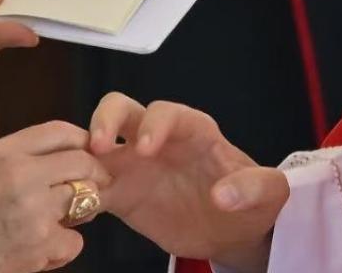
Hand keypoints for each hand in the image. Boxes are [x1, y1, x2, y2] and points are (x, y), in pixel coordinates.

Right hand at [0, 121, 108, 272]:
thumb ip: (18, 160)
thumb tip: (61, 158)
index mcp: (3, 152)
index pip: (60, 131)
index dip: (82, 141)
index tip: (89, 152)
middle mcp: (22, 175)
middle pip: (82, 163)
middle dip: (95, 175)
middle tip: (97, 186)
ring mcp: (34, 210)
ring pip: (86, 200)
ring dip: (82, 212)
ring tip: (64, 220)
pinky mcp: (41, 244)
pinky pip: (75, 241)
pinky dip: (64, 248)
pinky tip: (43, 250)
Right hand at [88, 93, 287, 272]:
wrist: (235, 231)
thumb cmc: (253, 201)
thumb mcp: (270, 193)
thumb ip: (254, 188)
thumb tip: (223, 195)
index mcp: (193, 131)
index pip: (168, 113)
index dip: (154, 124)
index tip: (146, 147)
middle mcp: (157, 139)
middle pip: (121, 109)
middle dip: (104, 120)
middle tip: (98, 146)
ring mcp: (135, 165)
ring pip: (97, 143)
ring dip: (81, 155)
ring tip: (75, 179)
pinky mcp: (122, 194)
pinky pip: (91, 186)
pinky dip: (78, 192)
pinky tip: (71, 206)